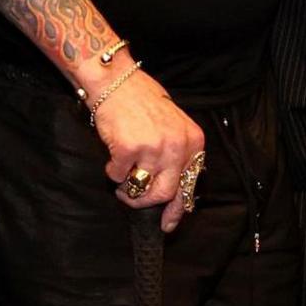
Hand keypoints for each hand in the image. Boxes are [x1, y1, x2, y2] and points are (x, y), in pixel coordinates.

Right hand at [90, 71, 207, 232]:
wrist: (116, 80)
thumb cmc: (141, 101)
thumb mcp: (173, 124)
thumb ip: (177, 154)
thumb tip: (172, 190)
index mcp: (193, 141)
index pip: (188, 184)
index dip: (176, 208)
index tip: (168, 224)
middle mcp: (177, 146)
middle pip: (165, 193)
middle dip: (146, 202)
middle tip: (132, 197)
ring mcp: (154, 148)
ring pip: (141, 189)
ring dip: (126, 187)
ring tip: (120, 175)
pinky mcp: (130, 149)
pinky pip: (118, 176)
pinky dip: (112, 171)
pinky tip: (112, 155)